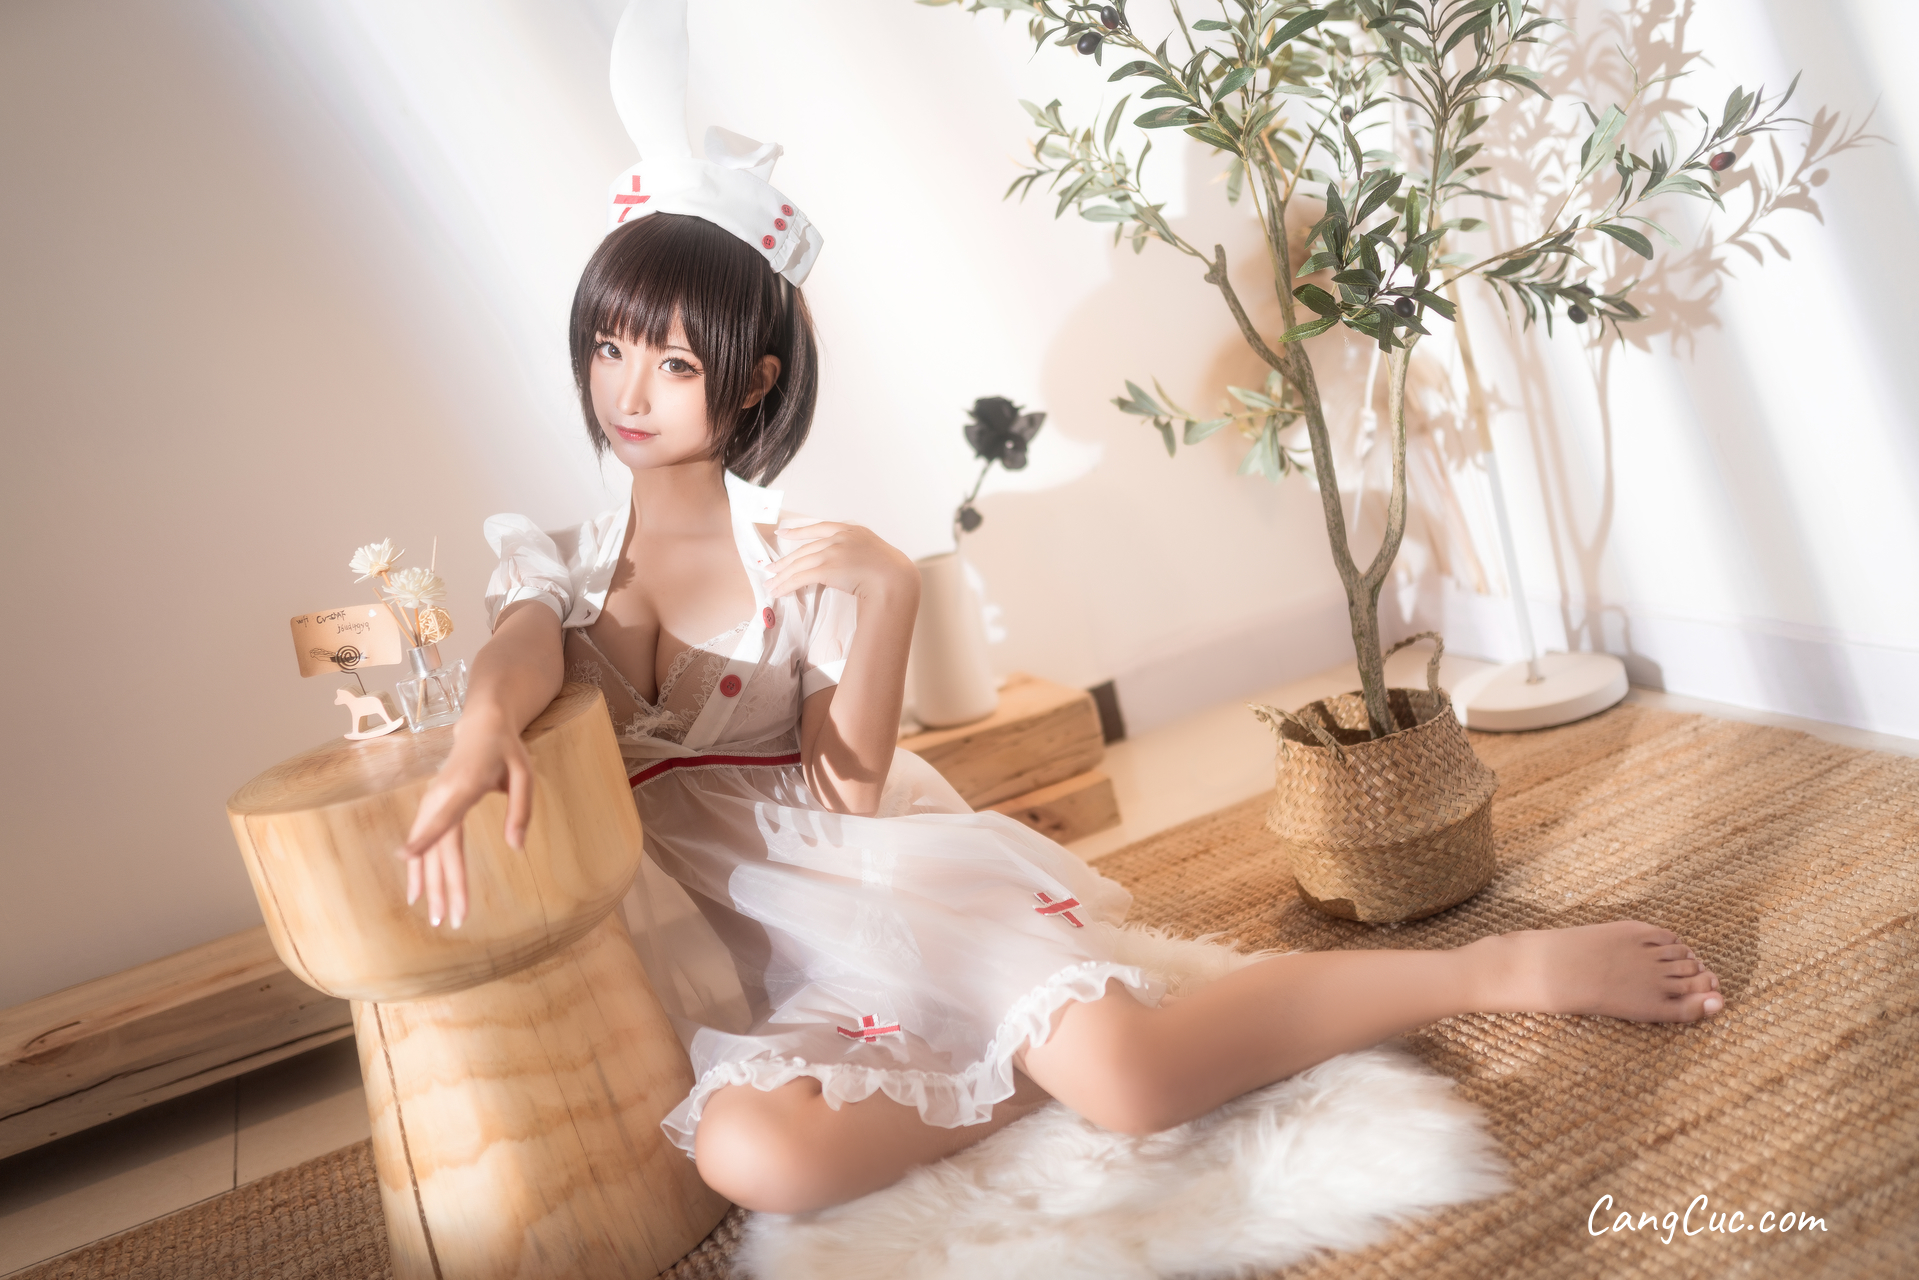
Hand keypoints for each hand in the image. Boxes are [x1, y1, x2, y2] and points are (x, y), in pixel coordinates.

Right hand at [397, 708, 533, 927]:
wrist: (482, 725)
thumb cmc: (506, 749)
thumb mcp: (524, 773)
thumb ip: (521, 809)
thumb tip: (516, 847)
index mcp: (464, 785)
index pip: (444, 816)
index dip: (425, 836)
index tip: (408, 858)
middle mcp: (442, 796)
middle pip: (439, 846)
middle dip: (442, 885)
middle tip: (448, 921)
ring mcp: (433, 801)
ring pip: (428, 849)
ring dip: (428, 884)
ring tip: (433, 917)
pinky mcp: (432, 806)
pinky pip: (425, 842)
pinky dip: (419, 868)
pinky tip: (417, 892)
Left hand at [764, 521, 917, 605]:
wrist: (895, 577)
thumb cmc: (891, 571)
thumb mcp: (875, 551)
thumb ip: (858, 552)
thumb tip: (848, 564)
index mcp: (851, 530)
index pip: (818, 527)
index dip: (798, 531)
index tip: (784, 533)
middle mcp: (839, 538)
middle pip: (804, 549)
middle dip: (784, 561)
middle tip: (770, 567)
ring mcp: (832, 552)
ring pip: (799, 564)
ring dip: (782, 576)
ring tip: (771, 584)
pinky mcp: (826, 568)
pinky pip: (800, 577)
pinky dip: (786, 585)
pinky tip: (778, 591)